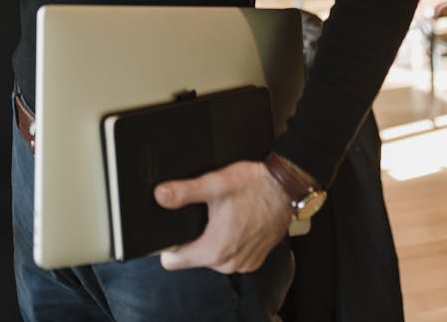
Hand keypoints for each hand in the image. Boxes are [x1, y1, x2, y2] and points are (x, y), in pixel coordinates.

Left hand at [154, 159, 291, 273]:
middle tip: (206, 212)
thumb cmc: (254, 186)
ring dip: (213, 238)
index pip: (174, 261)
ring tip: (222, 214)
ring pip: (212, 255)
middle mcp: (229, 263)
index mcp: (215, 249)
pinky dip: (229, 240)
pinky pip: (230, 254)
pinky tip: (235, 221)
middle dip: (195, 235)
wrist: (286, 188)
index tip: (174, 227)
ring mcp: (243, 263)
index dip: (169, 243)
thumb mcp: (214, 183)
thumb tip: (161, 195)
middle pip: (193, 256)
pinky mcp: (253, 260)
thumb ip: (184, 192)